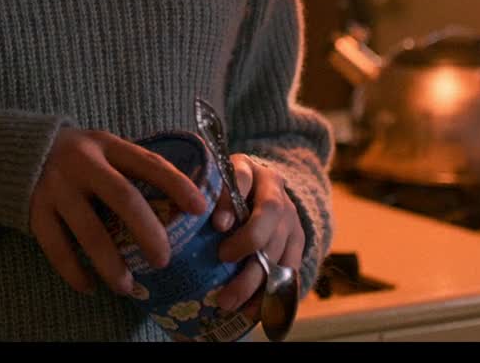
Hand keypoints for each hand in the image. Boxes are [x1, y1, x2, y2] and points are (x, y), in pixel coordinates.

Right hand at [31, 127, 210, 295]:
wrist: (18, 151)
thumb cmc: (78, 157)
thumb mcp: (105, 149)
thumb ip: (133, 168)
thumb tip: (183, 201)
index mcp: (106, 145)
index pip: (148, 162)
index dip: (177, 184)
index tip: (200, 209)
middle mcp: (82, 163)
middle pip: (123, 197)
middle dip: (148, 232)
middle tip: (164, 260)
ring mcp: (56, 187)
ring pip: (89, 231)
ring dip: (111, 263)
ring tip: (127, 287)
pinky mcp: (35, 209)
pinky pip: (56, 247)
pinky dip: (73, 271)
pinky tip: (89, 286)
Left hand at [209, 155, 302, 313]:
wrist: (261, 194)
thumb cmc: (224, 192)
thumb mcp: (211, 183)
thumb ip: (200, 194)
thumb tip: (182, 214)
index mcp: (250, 169)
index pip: (242, 178)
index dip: (230, 201)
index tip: (217, 225)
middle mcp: (275, 191)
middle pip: (270, 214)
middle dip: (248, 241)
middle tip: (222, 258)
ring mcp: (290, 217)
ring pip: (279, 246)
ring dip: (254, 277)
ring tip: (228, 300)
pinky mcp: (297, 242)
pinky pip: (289, 270)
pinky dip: (270, 293)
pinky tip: (251, 310)